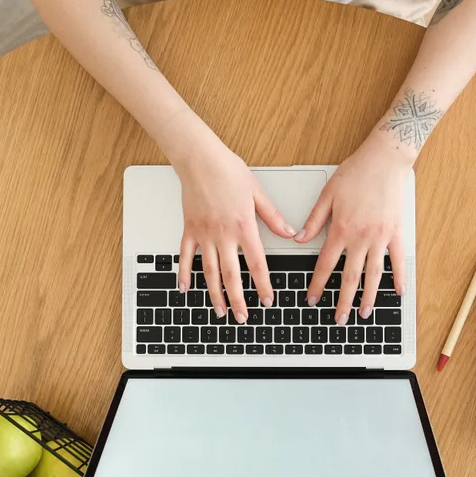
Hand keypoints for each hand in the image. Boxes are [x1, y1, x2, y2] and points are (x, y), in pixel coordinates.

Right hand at [172, 133, 294, 322]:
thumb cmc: (228, 171)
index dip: (263, 285)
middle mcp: (223, 235)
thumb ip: (273, 217)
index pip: (257, 263)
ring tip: (220, 311)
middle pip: (231, 275)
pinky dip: (184, 273)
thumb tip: (290, 233)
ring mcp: (204, 234)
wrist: (199, 159)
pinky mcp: (190, 230)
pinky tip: (185, 288)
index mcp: (243, 227)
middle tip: (243, 317)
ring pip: (209, 271)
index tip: (267, 300)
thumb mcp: (258, 193)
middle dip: (238, 299)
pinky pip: (186, 256)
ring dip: (215, 294)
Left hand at [296, 134, 409, 323]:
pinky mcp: (397, 232)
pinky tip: (397, 292)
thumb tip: (298, 238)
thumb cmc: (356, 172)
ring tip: (364, 313)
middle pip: (350, 277)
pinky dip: (398, 278)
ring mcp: (381, 237)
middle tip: (338, 319)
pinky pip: (397, 260)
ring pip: (374, 275)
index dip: (317, 284)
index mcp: (341, 229)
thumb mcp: (327, 194)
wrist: (385, 159)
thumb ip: (314, 220)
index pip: (326, 265)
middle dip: (342, 301)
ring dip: (368, 297)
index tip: (312, 299)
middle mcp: (361, 238)